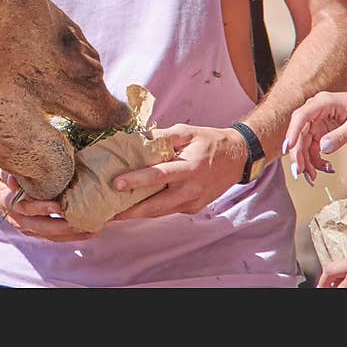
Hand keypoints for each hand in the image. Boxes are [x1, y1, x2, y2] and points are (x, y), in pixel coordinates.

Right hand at [0, 161, 93, 241]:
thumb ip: (8, 172)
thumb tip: (15, 180)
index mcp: (8, 201)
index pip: (24, 208)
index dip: (41, 208)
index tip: (58, 205)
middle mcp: (17, 218)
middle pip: (41, 227)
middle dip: (64, 226)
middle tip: (84, 222)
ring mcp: (25, 226)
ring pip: (49, 235)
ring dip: (71, 234)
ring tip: (93, 229)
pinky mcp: (34, 229)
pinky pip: (52, 236)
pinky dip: (70, 236)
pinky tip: (87, 232)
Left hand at [109, 124, 246, 220]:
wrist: (239, 158)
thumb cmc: (210, 142)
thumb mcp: (187, 132)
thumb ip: (162, 136)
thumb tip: (136, 137)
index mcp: (190, 168)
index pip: (159, 176)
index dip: (136, 180)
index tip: (116, 183)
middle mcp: (191, 190)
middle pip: (156, 206)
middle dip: (130, 211)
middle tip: (107, 212)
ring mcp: (193, 203)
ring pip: (160, 212)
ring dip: (137, 214)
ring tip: (114, 213)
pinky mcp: (193, 208)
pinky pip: (167, 210)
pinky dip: (150, 210)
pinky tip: (134, 208)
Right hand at [284, 90, 346, 184]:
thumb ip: (341, 136)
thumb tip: (322, 148)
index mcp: (323, 102)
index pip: (301, 117)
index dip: (292, 132)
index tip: (288, 148)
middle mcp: (315, 111)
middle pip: (299, 133)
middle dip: (297, 154)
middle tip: (299, 173)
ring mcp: (316, 122)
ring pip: (303, 143)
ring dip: (306, 160)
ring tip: (313, 176)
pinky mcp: (320, 131)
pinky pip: (312, 147)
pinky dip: (316, 160)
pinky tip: (326, 168)